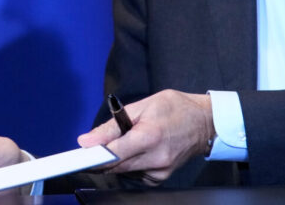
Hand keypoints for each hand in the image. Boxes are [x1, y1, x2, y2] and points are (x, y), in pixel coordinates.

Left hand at [78, 89, 214, 185]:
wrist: (205, 122)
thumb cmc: (175, 108)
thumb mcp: (142, 106)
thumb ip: (112, 125)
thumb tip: (87, 141)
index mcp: (149, 136)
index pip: (113, 154)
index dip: (93, 157)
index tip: (80, 156)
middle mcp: (156, 158)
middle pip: (115, 167)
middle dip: (101, 158)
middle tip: (94, 147)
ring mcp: (160, 171)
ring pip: (123, 172)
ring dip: (116, 159)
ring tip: (127, 140)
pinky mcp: (160, 178)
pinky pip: (134, 175)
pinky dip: (129, 164)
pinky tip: (138, 151)